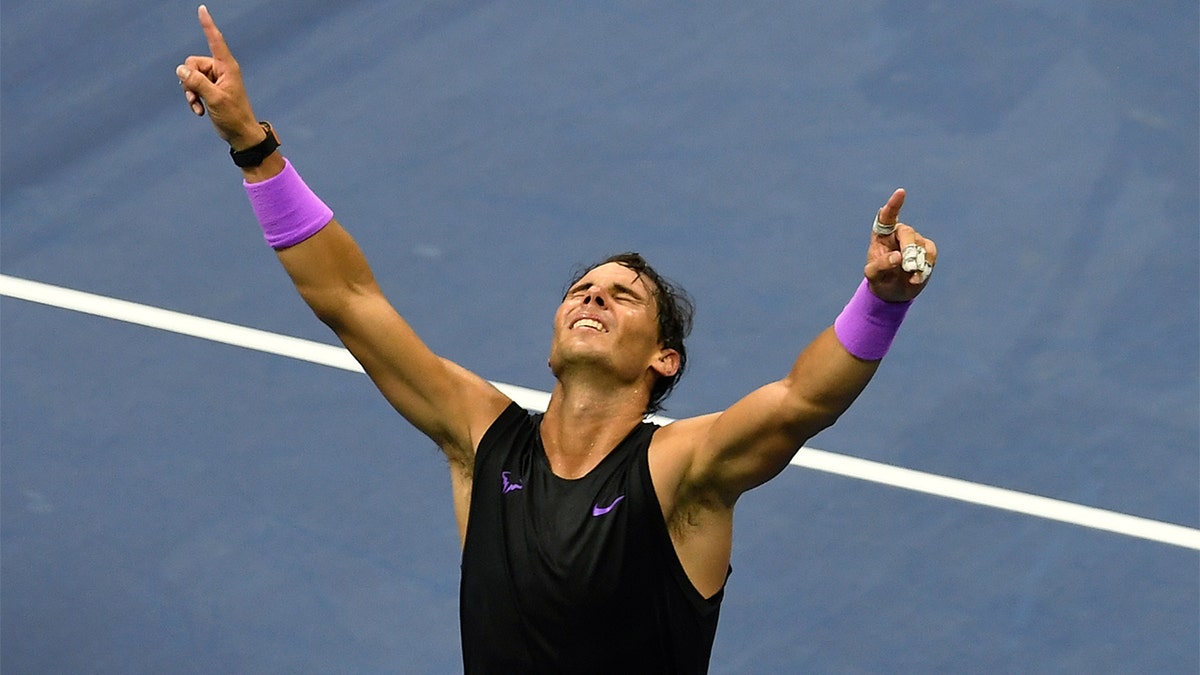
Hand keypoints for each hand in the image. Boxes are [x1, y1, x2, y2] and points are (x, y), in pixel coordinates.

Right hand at [176, 5, 264, 149]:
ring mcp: (215, 80)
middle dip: (189, 80)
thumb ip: (197, 83)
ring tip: (198, 106)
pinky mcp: (210, 89)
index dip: (208, 25)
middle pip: (192, 63)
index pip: (215, 41)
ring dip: (190, 92)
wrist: (240, 134)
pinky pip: (192, 87)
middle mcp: (221, 70)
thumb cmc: (234, 116)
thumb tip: (180, 70)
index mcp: (227, 67)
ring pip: (189, 76)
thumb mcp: (214, 99)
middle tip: (195, 96)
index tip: (202, 9)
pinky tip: (199, 111)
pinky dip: (192, 98)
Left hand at [863, 188, 937, 301]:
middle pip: (907, 233)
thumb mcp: (873, 275)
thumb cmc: (879, 279)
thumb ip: (881, 265)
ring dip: (916, 263)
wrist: (894, 292)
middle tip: (906, 266)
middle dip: (908, 249)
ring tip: (909, 277)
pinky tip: (916, 278)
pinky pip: (930, 253)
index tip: (901, 192)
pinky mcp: (927, 250)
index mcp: (882, 235)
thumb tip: (898, 256)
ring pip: (921, 245)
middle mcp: (898, 233)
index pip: (887, 216)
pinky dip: (925, 267)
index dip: (894, 204)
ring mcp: (914, 241)